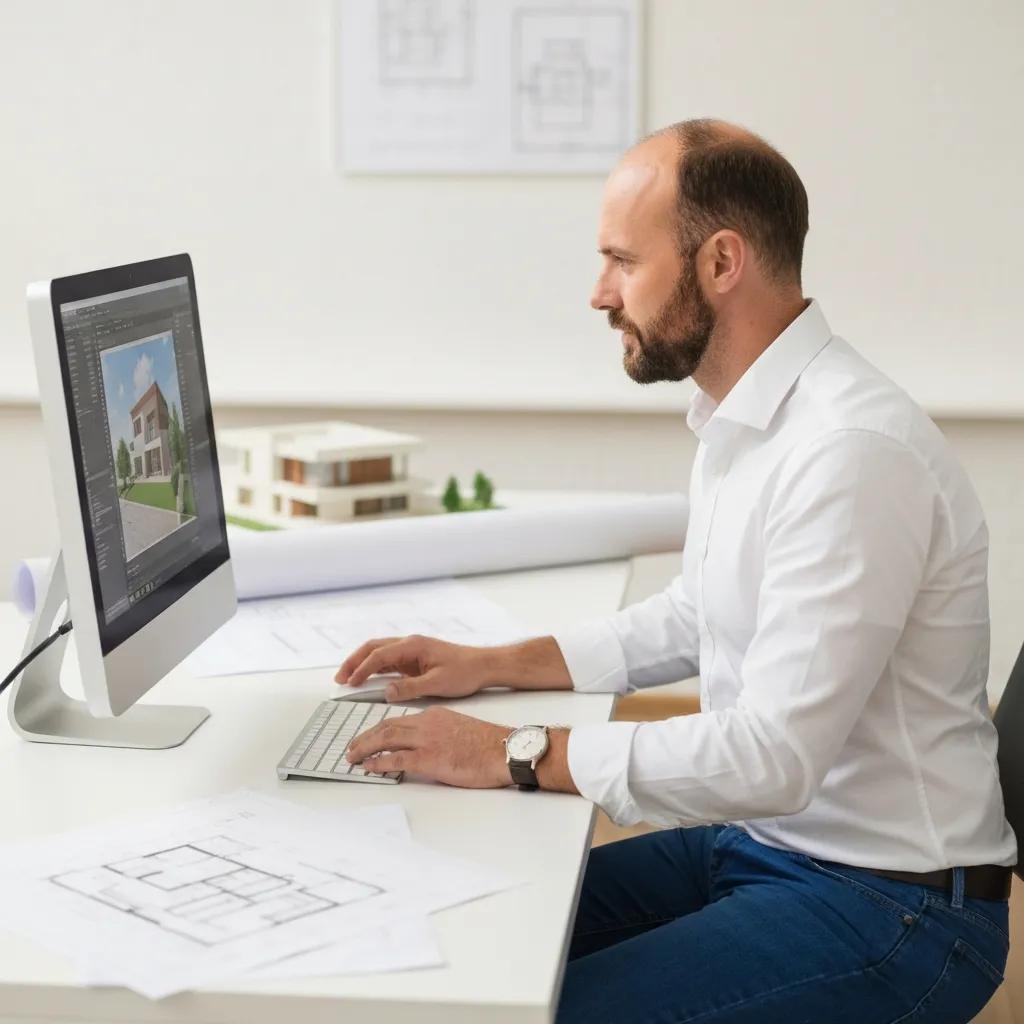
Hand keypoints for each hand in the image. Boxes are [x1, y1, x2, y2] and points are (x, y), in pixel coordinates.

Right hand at [335, 634, 495, 702]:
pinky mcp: (414, 659)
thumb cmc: (465, 671)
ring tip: (347, 679)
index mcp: (413, 645)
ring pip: (379, 652)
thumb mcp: (438, 683)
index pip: (379, 654)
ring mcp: (411, 651)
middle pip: (373, 648)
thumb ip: (410, 687)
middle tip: (339, 679)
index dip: (362, 668)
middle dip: (354, 661)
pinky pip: (389, 661)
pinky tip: (368, 680)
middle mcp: (409, 644)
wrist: (483, 665)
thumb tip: (387, 692)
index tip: (349, 682)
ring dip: (362, 664)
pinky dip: (375, 668)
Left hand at [345, 707, 512, 787]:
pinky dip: (378, 763)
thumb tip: (423, 747)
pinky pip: (395, 760)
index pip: (399, 719)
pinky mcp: (429, 758)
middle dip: (365, 737)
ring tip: (352, 757)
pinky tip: (368, 767)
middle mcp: (427, 723)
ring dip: (364, 748)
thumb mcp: (458, 728)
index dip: (379, 728)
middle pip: (386, 726)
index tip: (369, 736)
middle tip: (352, 747)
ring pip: (385, 739)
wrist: (504, 750)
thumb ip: (438, 732)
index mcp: (434, 715)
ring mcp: (427, 740)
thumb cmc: (488, 744)